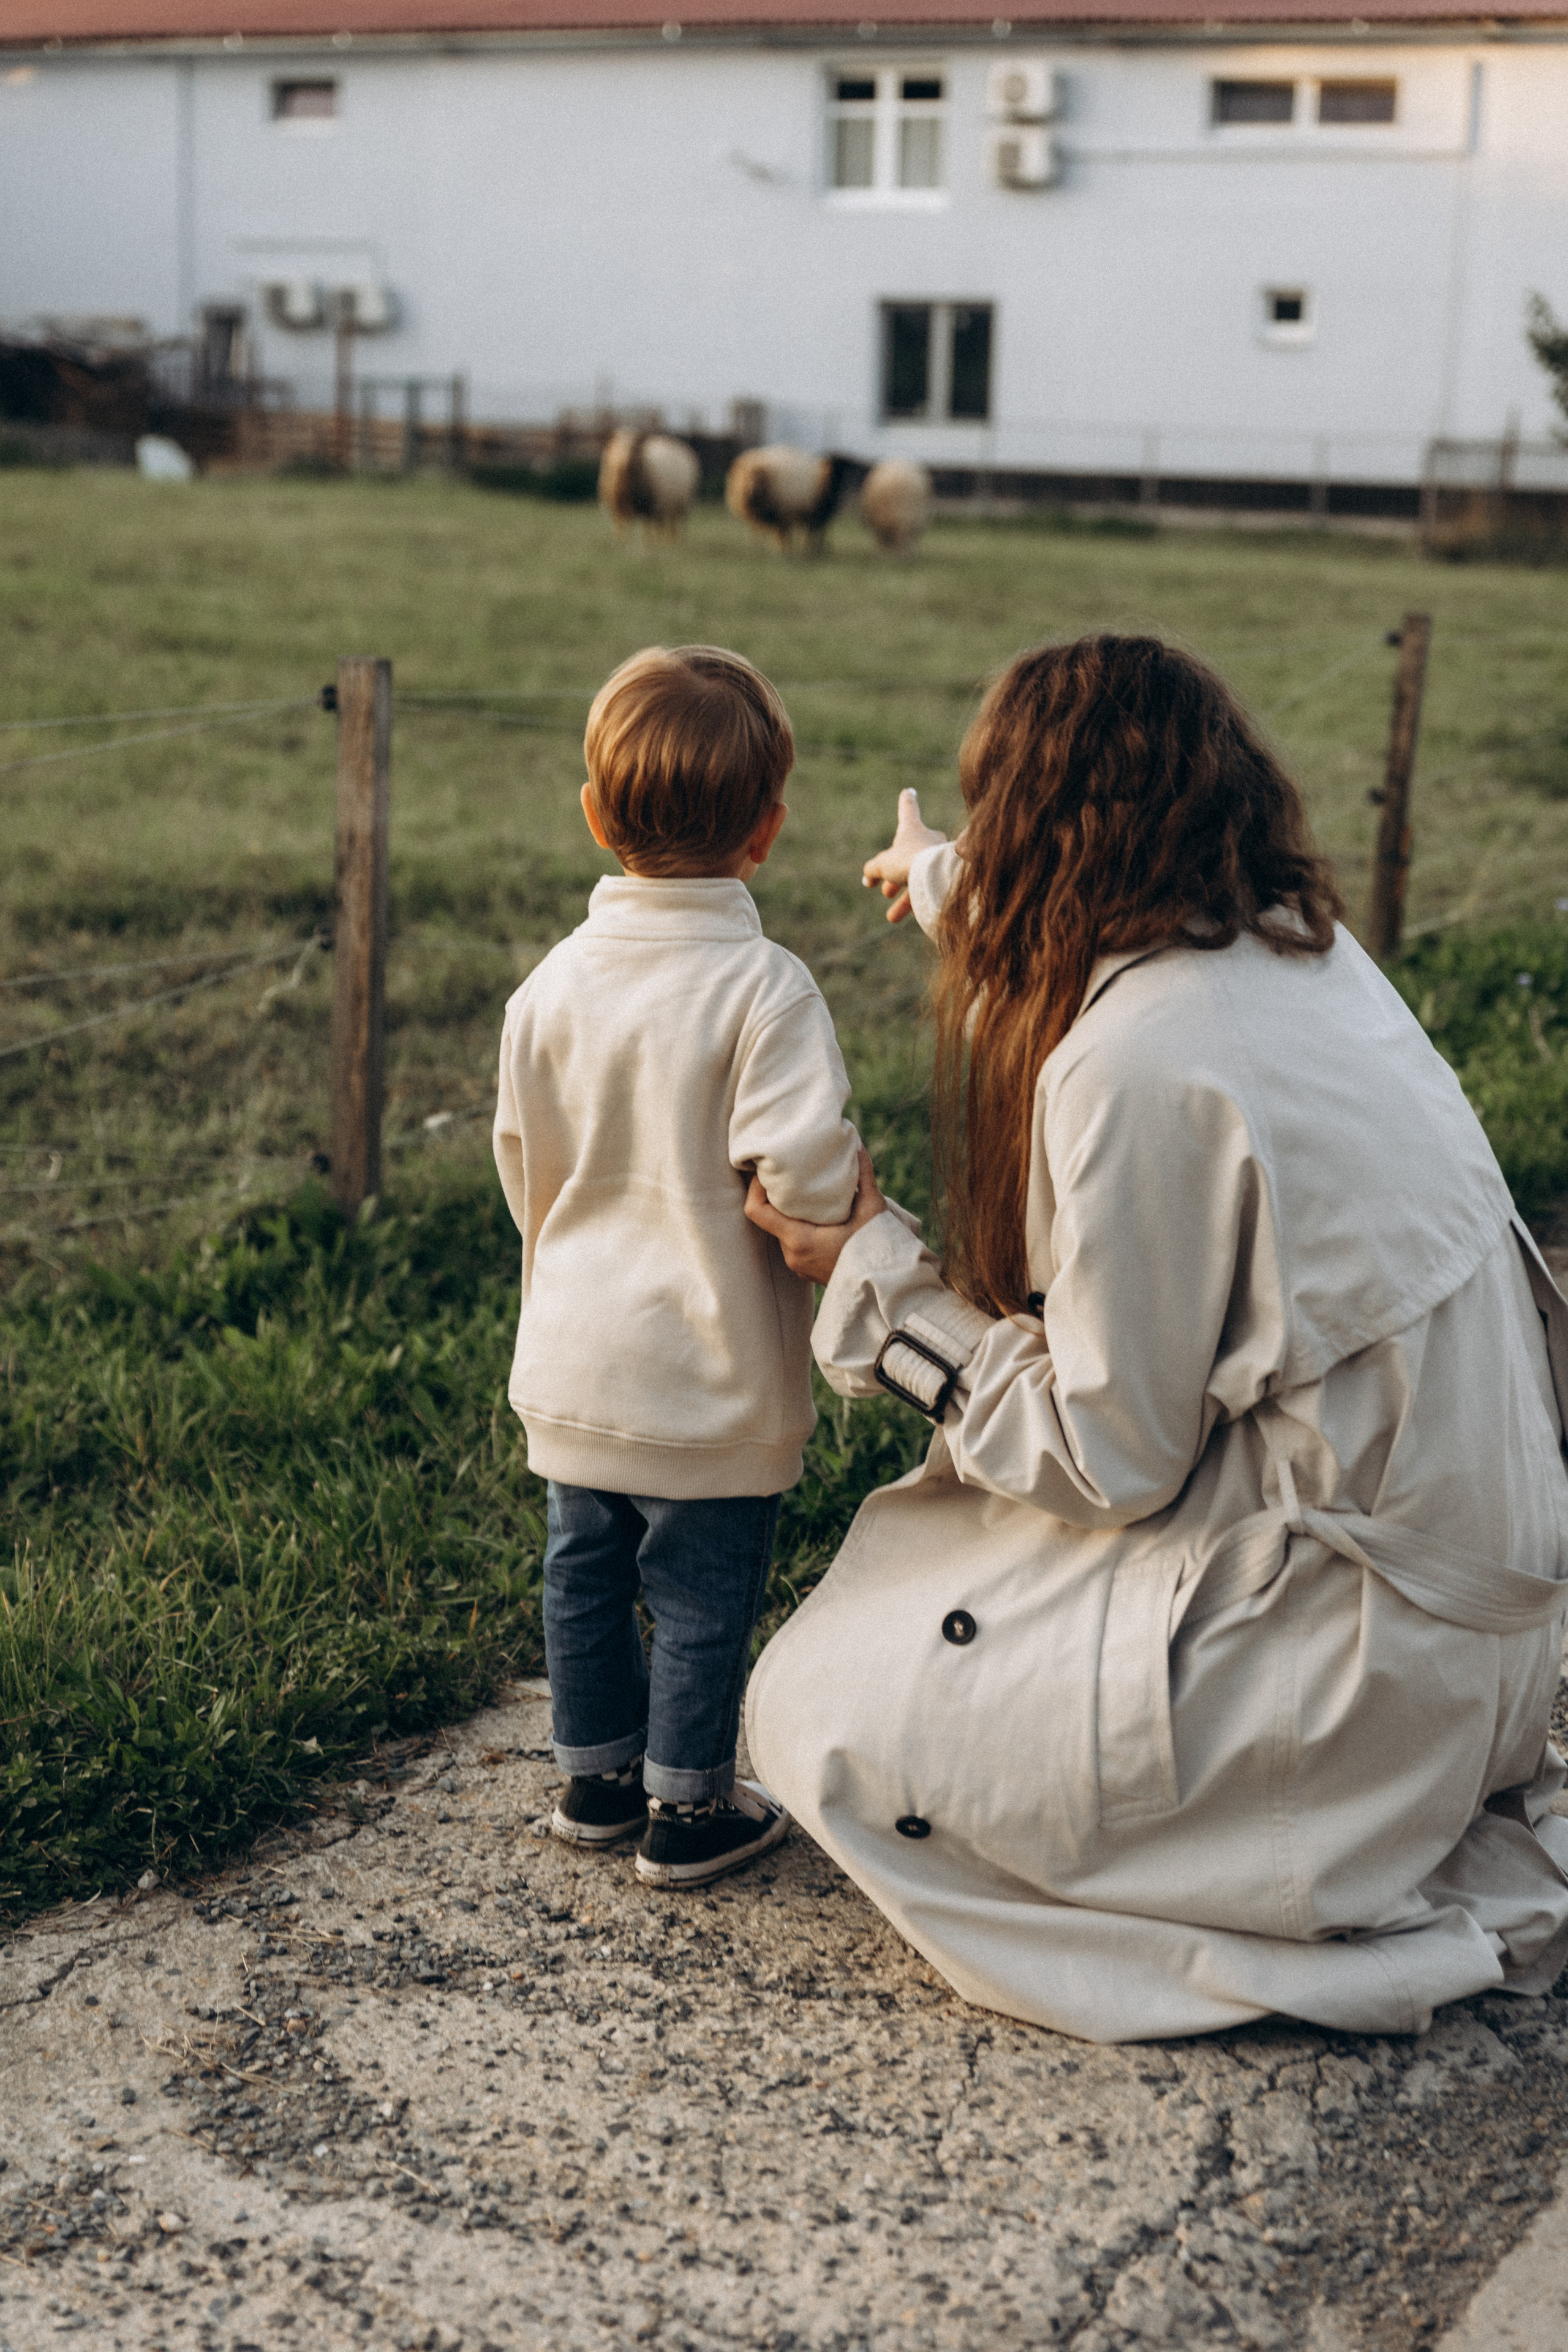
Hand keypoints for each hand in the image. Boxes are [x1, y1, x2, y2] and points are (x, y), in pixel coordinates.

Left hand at [744, 1147, 886, 1283]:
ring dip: (792, 1211)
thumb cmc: (880, 1250)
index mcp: (800, 1240)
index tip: (767, 1170)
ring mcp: (798, 1266)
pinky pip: (795, 1242)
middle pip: (770, 1218)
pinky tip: (820, 1212)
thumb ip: (862, 1174)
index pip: (756, 1211)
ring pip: (784, 1230)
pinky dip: (802, 1225)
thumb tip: (855, 1143)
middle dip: (778, 1195)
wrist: (890, 1287)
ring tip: (809, 1190)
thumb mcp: (873, 1209)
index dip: (755, 1187)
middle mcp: (792, 1255)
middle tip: (791, 1172)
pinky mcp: (807, 1270)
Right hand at [862, 788, 947, 924]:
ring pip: (919, 877)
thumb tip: (867, 878)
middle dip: (895, 876)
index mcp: (913, 830)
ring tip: (892, 917)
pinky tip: (905, 918)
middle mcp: (929, 840)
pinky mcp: (948, 876)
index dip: (906, 801)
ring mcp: (940, 858)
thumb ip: (873, 869)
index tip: (908, 791)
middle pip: (910, 855)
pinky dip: (916, 903)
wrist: (938, 876)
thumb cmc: (909, 861)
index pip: (908, 810)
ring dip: (904, 897)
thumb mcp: (883, 864)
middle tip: (885, 891)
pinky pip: (930, 890)